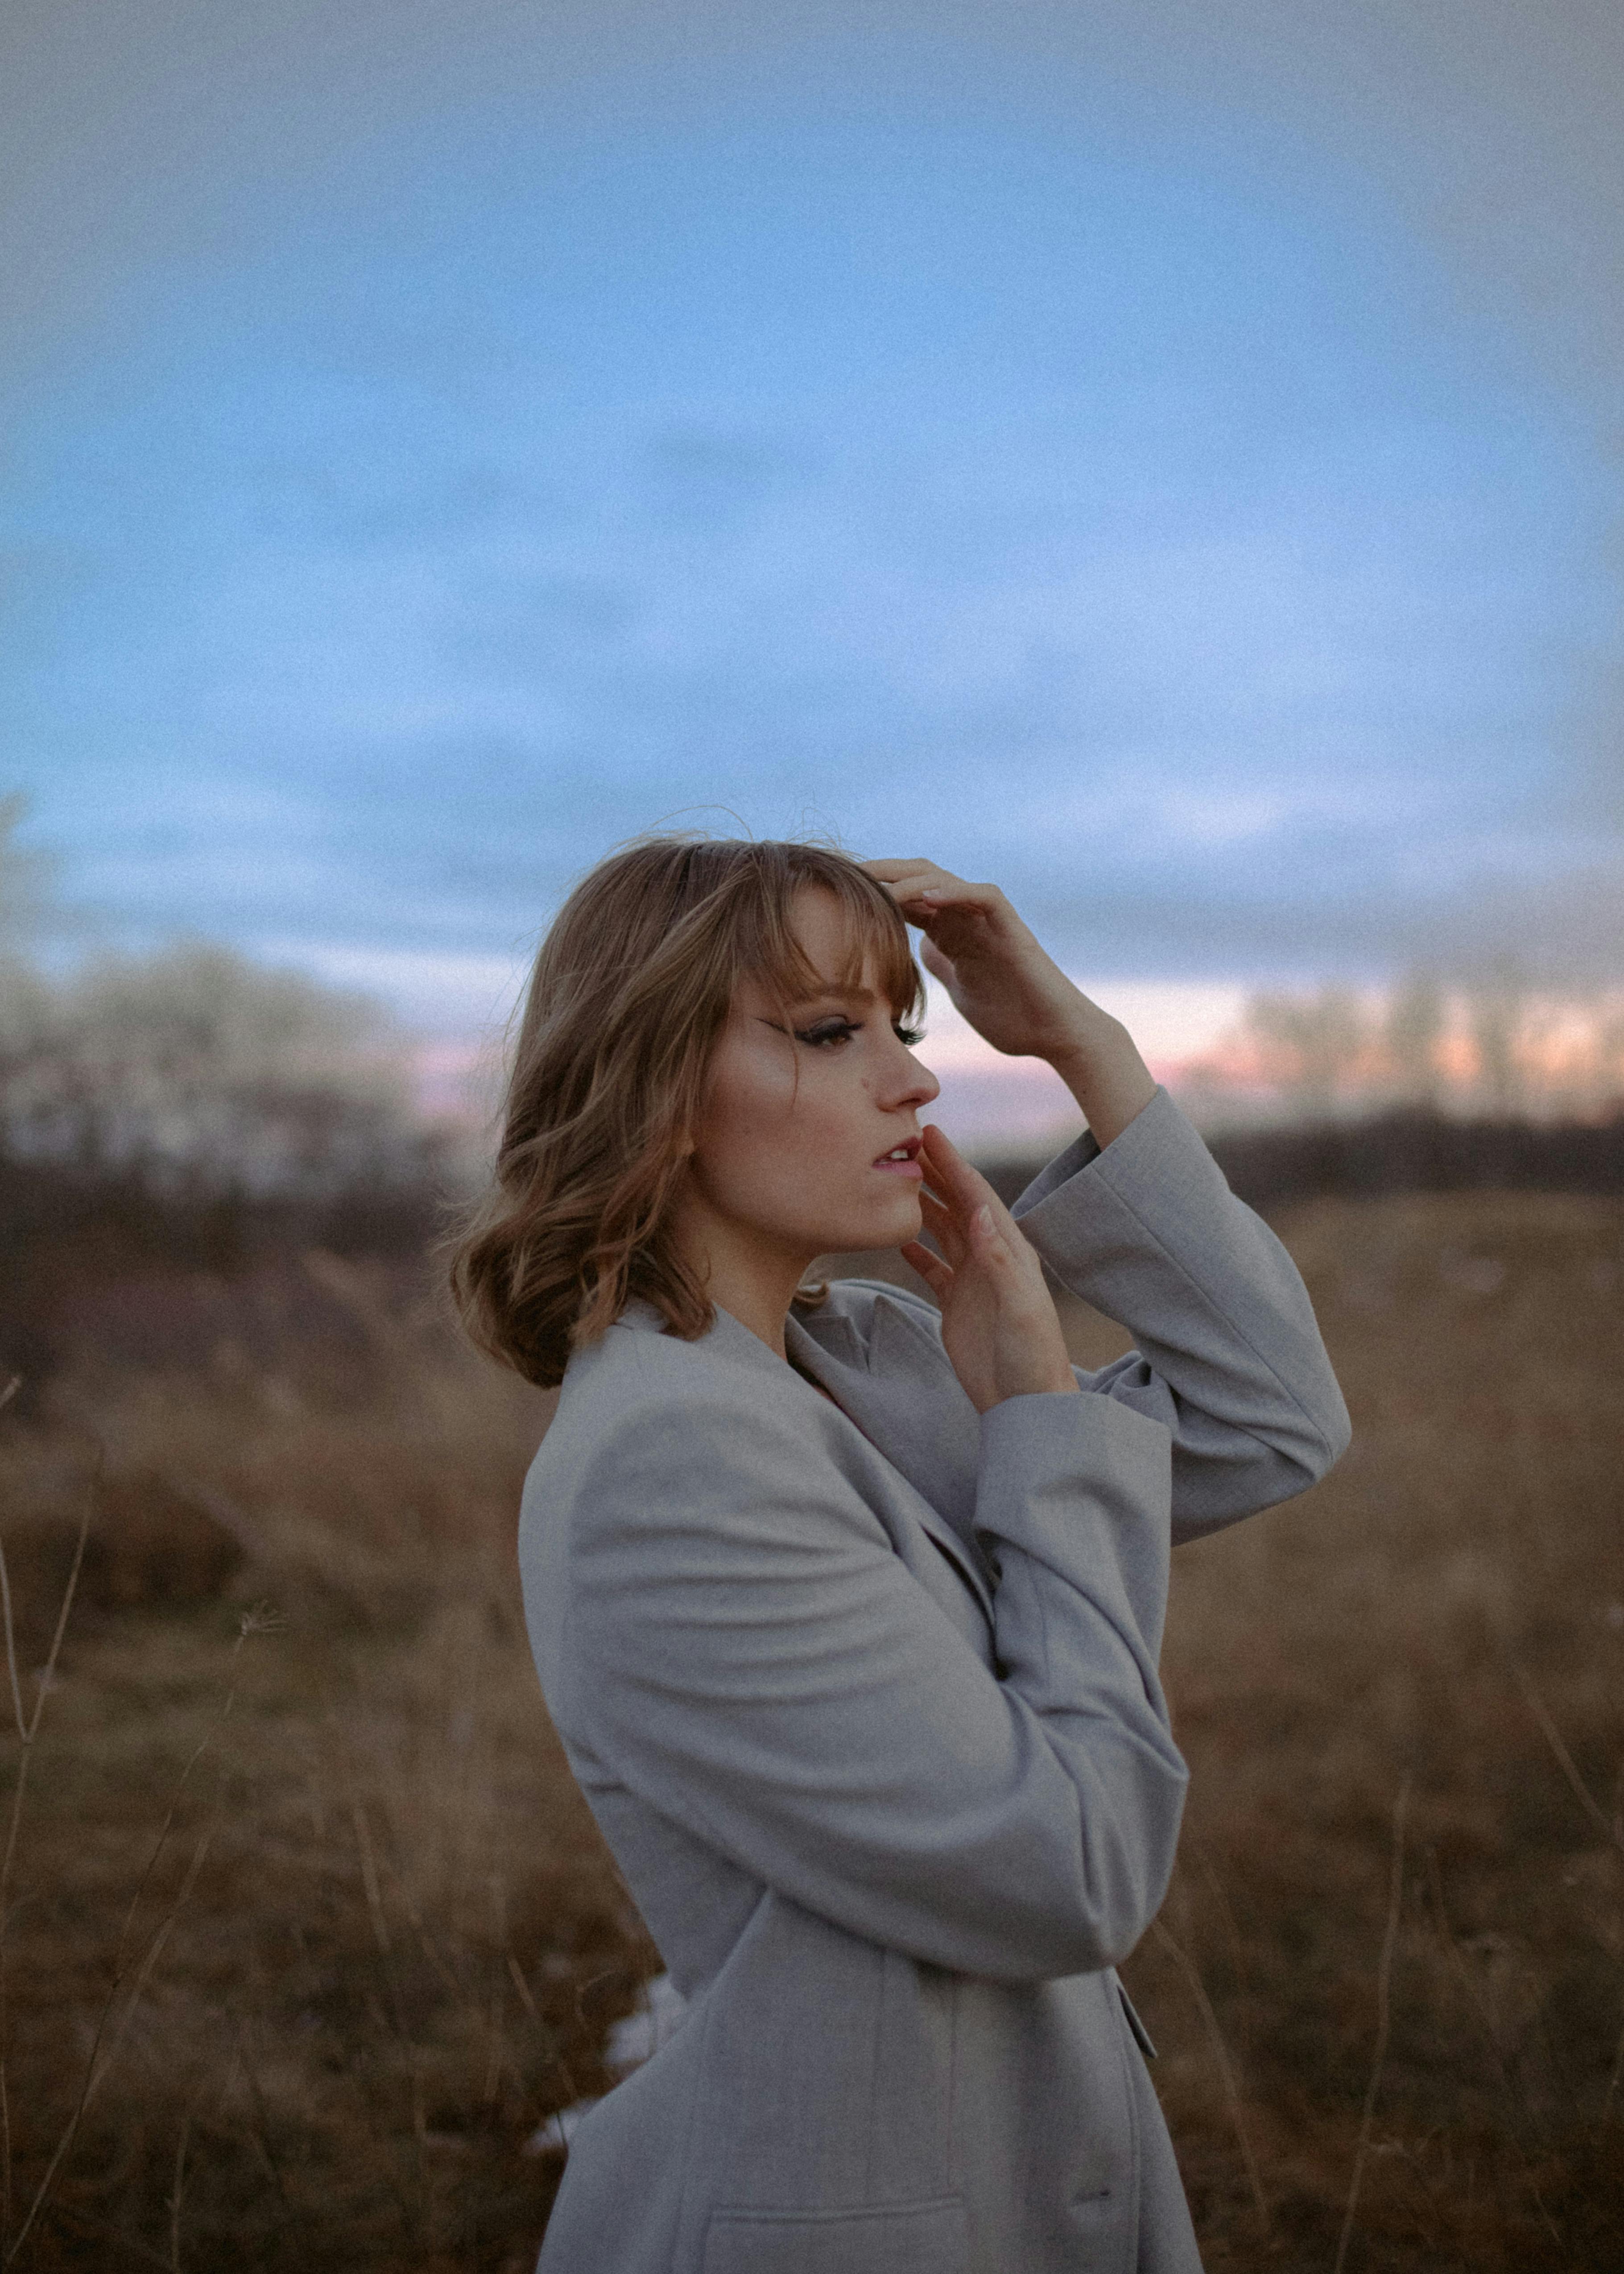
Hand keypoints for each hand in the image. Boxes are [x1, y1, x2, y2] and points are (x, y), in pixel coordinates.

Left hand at [863, 858, 1156, 1148]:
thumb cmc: (1012, 1016)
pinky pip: (983, 896)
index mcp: (950, 931)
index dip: (871, 893)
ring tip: (873, 883)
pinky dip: (955, 892)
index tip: (831, 897)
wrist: (1054, 1035)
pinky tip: (927, 898)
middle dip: (879, 874)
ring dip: (907, 879)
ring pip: (945, 879)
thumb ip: (940, 964)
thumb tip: (916, 948)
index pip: (904, 899)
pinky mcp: (1012, 928)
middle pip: (917, 879)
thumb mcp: (960, 988)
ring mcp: (989, 920)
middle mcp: (967, 917)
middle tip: (841, 877)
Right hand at [901, 1124, 1079, 1414]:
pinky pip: (933, 1267)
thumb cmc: (1033, 1357)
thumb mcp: (1021, 1308)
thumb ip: (999, 1261)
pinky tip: (897, 1237)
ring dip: (924, 1203)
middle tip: (906, 1142)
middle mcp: (992, 1259)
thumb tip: (980, 1212)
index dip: (954, 1164)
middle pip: (959, 1205)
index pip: (978, 1197)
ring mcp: (973, 1280)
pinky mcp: (957, 1303)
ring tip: (897, 1178)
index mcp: (1010, 1252)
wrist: (1026, 1402)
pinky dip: (916, 1249)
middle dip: (935, 1173)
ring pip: (944, 1230)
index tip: (931, 1134)